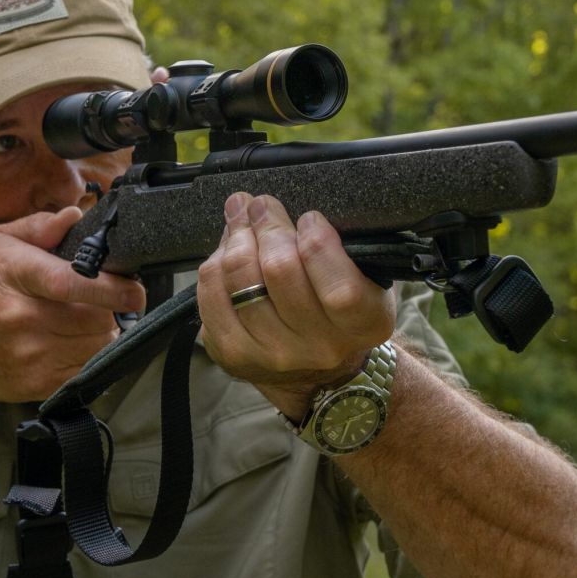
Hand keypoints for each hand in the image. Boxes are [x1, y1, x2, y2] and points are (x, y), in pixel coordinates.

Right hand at [0, 207, 145, 405]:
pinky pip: (86, 370)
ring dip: (104, 333)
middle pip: (95, 317)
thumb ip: (38, 227)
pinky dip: (92, 356)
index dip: (112, 288)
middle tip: (107, 301)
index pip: (71, 283)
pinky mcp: (37, 384)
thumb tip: (75, 216)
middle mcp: (22, 318)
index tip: (134, 290)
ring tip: (90, 320)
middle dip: (111, 309)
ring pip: (97, 346)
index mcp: (15, 276)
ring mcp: (30, 356)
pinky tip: (77, 342)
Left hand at [197, 193, 393, 420]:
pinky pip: (212, 295)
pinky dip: (215, 264)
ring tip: (241, 217)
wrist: (318, 373)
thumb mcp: (364, 278)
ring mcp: (273, 354)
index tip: (309, 218)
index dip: (317, 242)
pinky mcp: (234, 354)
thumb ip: (337, 246)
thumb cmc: (341, 310)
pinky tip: (226, 251)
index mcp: (363, 324)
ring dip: (236, 236)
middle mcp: (320, 347)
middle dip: (267, 224)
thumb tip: (274, 208)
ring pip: (239, 279)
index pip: (339, 288)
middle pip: (279, 271)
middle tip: (262, 205)